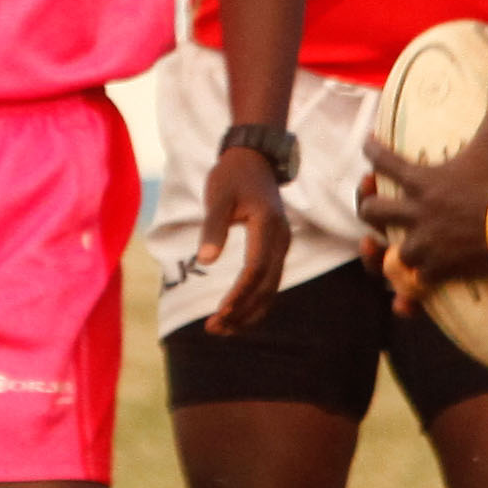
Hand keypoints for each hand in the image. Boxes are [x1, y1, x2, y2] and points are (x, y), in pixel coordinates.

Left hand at [192, 143, 287, 339]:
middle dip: (241, 311)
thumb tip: (205, 260)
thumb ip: (213, 227)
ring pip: (270, 289)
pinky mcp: (276, 249)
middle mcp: (281, 239)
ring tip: (221, 329)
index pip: (256, 269)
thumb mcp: (218, 196)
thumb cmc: (232, 175)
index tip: (220, 311)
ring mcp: (281, 245)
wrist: (254, 158)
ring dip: (248, 312)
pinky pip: (269, 283)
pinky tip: (235, 316)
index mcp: (268, 225)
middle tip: (213, 328)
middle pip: (266, 286)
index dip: (239, 294)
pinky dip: (254, 302)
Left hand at [355, 70, 487, 301]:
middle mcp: (415, 214)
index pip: (382, 161)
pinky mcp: (439, 271)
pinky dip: (408, 291)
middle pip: (372, 211)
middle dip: (368, 204)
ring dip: (384, 248)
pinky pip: (413, 286)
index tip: (367, 145)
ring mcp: (424, 245)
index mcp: (421, 181)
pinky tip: (402, 298)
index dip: (371, 151)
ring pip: (386, 252)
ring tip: (380, 246)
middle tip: (372, 199)